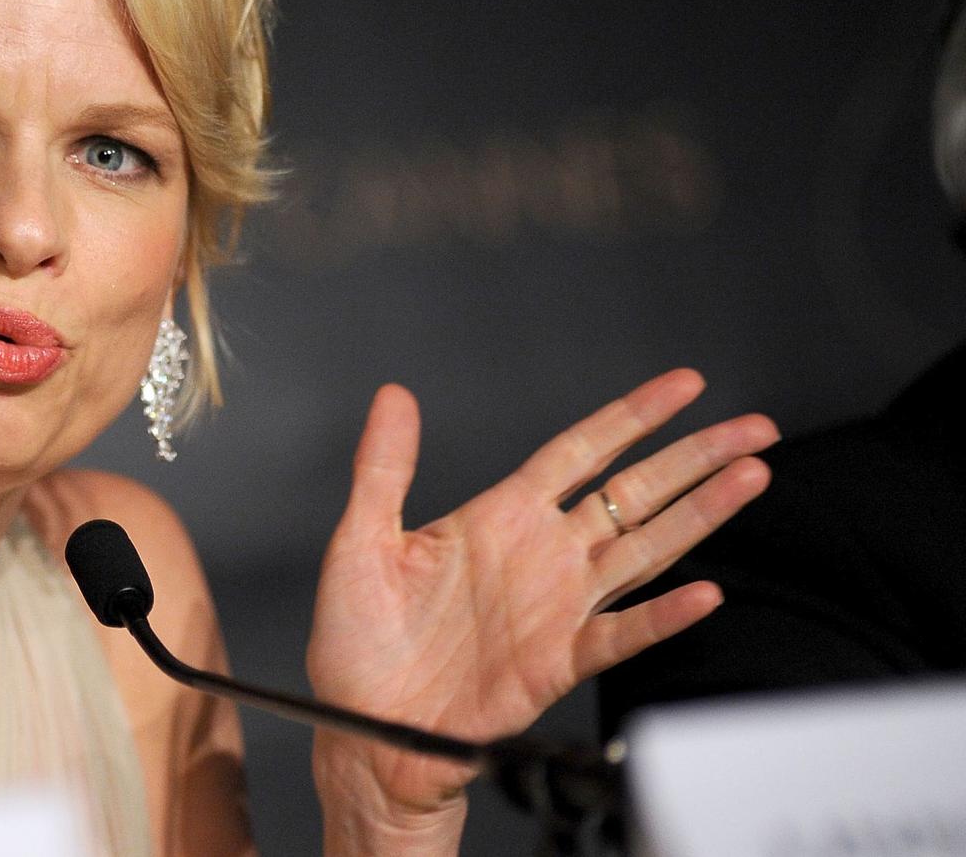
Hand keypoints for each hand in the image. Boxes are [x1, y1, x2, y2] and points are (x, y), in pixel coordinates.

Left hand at [305, 370, 774, 825]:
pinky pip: (621, 634)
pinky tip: (703, 593)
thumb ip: (383, 466)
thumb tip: (393, 396)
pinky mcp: (557, 662)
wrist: (363, 726)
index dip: (633, 417)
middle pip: (634, 493)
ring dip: (699, 516)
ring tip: (750, 477)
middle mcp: (541, 555)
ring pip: (646, 550)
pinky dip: (662, 616)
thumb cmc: (358, 641)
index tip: (685, 385)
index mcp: (499, 518)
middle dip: (695, 457)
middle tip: (754, 428)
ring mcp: (557, 607)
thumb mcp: (361, 540)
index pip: (581, 451)